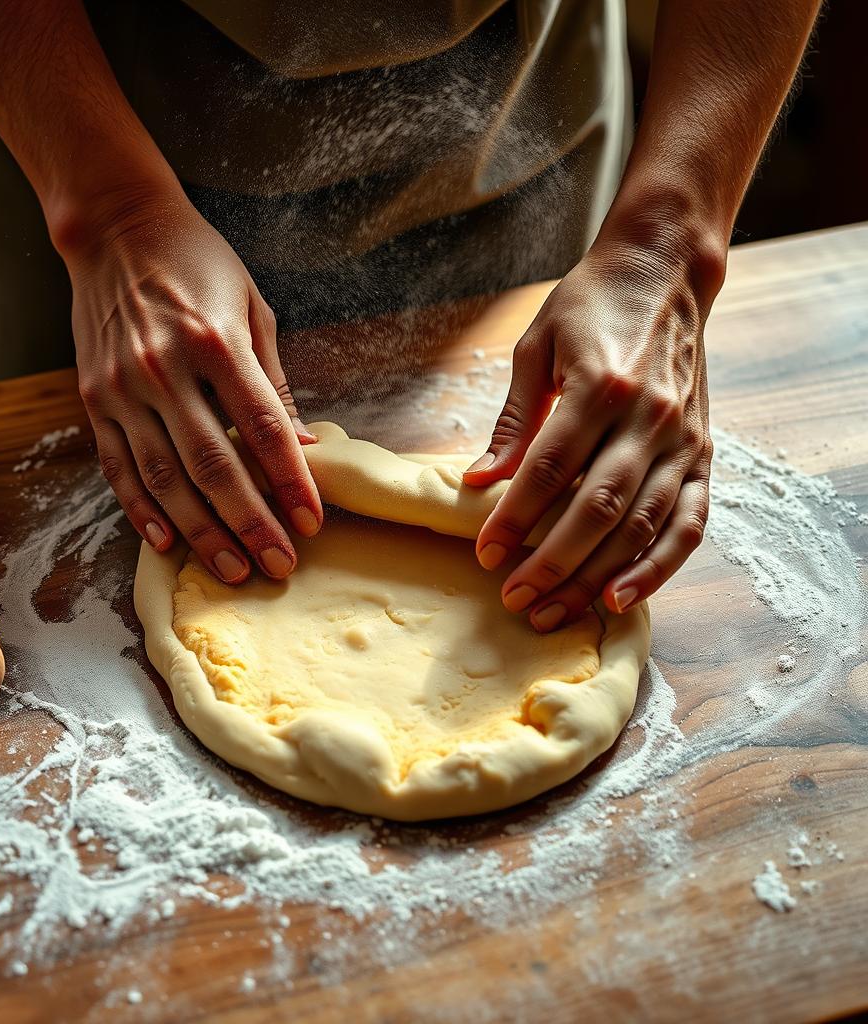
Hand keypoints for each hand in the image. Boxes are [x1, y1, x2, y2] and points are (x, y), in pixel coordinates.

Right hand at [64, 184, 321, 582]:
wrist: (115, 228)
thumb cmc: (198, 264)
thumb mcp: (252, 309)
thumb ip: (275, 382)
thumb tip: (305, 446)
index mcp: (215, 342)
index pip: (262, 427)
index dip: (289, 480)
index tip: (312, 520)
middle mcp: (165, 368)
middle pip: (214, 465)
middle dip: (251, 522)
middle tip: (279, 564)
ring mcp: (123, 387)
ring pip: (165, 477)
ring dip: (201, 530)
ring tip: (233, 568)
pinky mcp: (94, 398)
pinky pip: (117, 466)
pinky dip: (141, 509)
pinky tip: (166, 542)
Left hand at [464, 234, 720, 629]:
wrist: (663, 274)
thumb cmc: (590, 306)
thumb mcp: (537, 348)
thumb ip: (514, 420)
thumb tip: (479, 479)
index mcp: (600, 386)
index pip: (548, 470)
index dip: (513, 518)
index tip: (485, 553)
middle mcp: (648, 418)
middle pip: (595, 509)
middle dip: (550, 563)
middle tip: (513, 598)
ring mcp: (682, 440)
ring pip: (639, 526)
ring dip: (595, 577)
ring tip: (553, 611)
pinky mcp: (703, 454)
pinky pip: (688, 523)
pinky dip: (658, 566)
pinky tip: (622, 597)